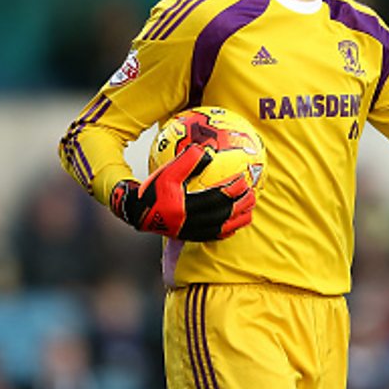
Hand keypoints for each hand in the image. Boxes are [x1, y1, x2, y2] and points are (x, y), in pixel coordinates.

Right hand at [110, 144, 255, 240]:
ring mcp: (189, 232)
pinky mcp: (188, 237)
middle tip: (252, 195)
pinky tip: (234, 226)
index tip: (243, 181)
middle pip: (221, 215)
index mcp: (183, 208)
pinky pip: (212, 237)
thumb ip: (187, 161)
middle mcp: (188, 223)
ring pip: (220, 229)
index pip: (214, 199)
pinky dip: (226, 231)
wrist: (135, 212)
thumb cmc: (151, 190)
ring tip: (250, 210)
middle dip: (240, 205)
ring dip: (238, 220)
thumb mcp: (167, 172)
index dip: (231, 191)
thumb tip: (207, 151)